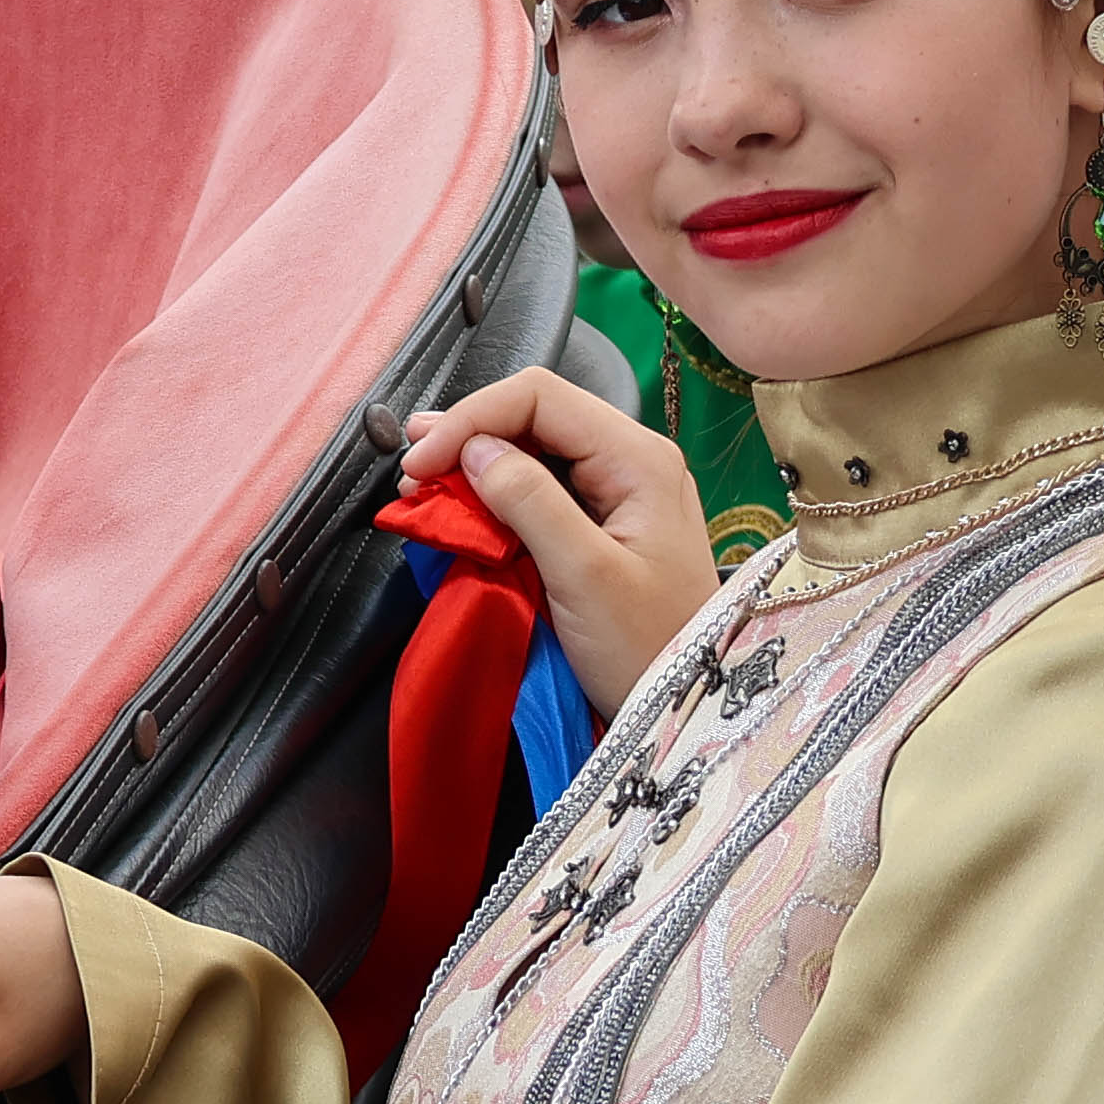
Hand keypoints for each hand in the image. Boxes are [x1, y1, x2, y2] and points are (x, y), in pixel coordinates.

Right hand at [397, 363, 721, 710]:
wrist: (689, 706)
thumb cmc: (650, 649)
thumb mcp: (584, 575)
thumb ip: (530, 501)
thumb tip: (475, 450)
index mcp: (638, 458)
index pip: (540, 397)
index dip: (471, 419)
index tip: (422, 463)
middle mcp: (634, 459)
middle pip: (537, 413)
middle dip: (469, 433)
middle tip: (414, 468)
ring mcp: (623, 489)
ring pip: (536, 446)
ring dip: (479, 460)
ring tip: (428, 483)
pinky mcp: (608, 521)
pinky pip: (546, 485)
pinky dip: (498, 490)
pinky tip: (466, 503)